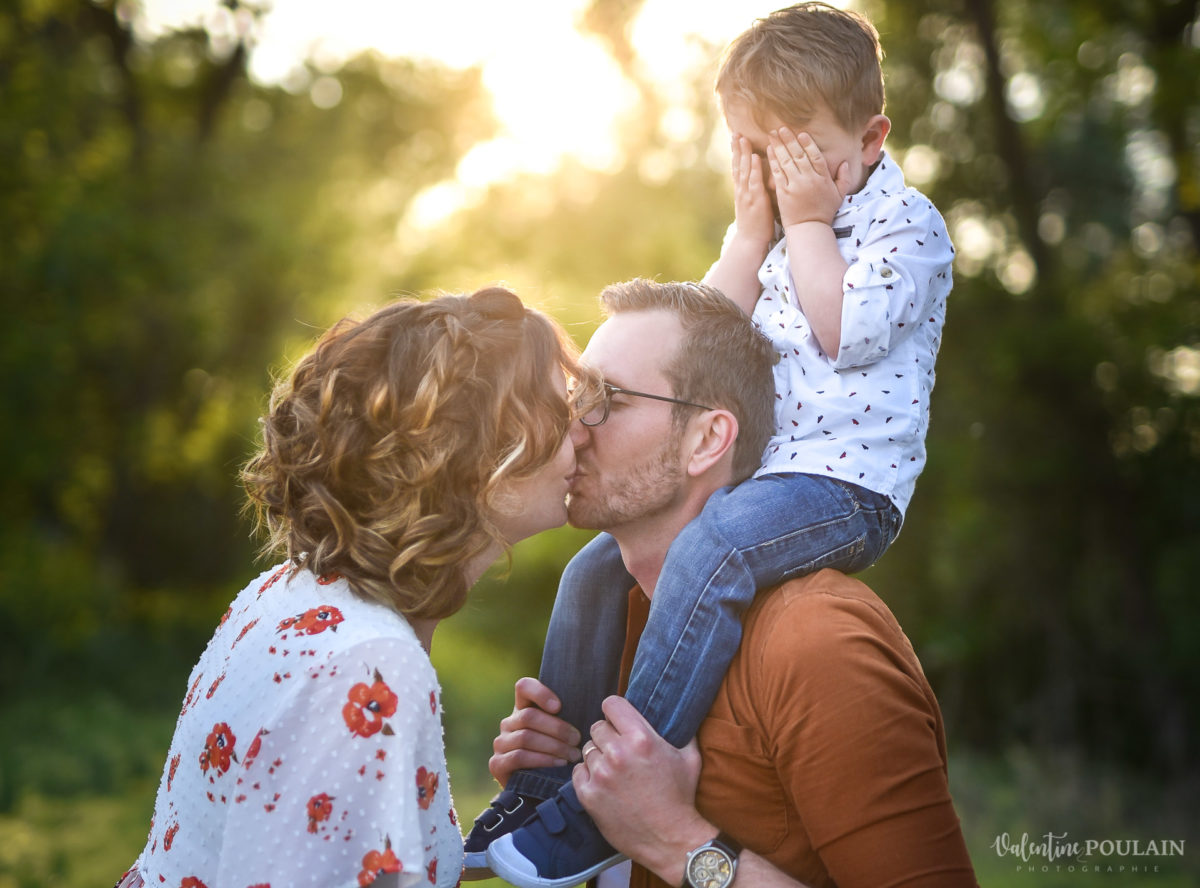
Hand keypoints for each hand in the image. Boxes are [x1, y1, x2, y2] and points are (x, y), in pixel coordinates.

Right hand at [488, 677, 581, 787]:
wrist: (539, 791)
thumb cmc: (559, 754)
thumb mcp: (563, 733)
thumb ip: (569, 717)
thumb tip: (597, 704)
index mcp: (523, 708)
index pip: (524, 687)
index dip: (540, 692)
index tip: (559, 706)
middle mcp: (509, 723)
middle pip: (529, 716)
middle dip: (557, 728)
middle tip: (577, 740)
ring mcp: (501, 743)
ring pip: (526, 737)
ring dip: (553, 746)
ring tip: (573, 754)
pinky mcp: (497, 763)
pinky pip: (518, 756)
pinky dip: (542, 760)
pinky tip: (558, 764)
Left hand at [573, 697, 710, 882]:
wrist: (670, 839)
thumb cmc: (681, 798)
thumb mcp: (690, 758)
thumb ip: (684, 732)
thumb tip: (681, 714)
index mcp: (641, 738)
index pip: (611, 704)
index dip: (614, 710)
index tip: (617, 718)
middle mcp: (618, 753)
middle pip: (597, 727)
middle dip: (607, 735)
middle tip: (618, 749)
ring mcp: (601, 775)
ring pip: (587, 749)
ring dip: (598, 756)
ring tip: (613, 770)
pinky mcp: (589, 795)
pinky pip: (578, 771)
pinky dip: (587, 775)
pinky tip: (603, 783)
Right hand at [730, 133, 774, 246]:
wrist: (751, 241)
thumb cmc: (756, 225)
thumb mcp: (754, 205)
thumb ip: (756, 192)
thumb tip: (762, 182)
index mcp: (742, 191)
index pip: (738, 169)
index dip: (736, 154)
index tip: (735, 140)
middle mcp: (742, 190)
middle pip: (738, 166)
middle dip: (737, 149)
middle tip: (735, 133)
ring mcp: (747, 194)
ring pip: (744, 170)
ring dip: (743, 154)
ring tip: (743, 138)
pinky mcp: (755, 200)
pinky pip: (754, 181)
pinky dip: (754, 168)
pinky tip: (754, 157)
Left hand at [768, 127, 850, 228]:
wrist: (809, 229)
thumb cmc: (824, 212)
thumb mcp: (839, 195)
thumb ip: (843, 178)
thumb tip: (845, 162)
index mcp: (823, 178)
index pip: (815, 156)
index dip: (808, 143)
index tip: (801, 133)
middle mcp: (809, 179)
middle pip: (799, 155)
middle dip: (790, 139)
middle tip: (782, 128)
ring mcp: (795, 185)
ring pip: (787, 161)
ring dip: (779, 145)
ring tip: (772, 134)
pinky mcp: (783, 192)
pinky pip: (778, 173)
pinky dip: (773, 160)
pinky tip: (769, 150)